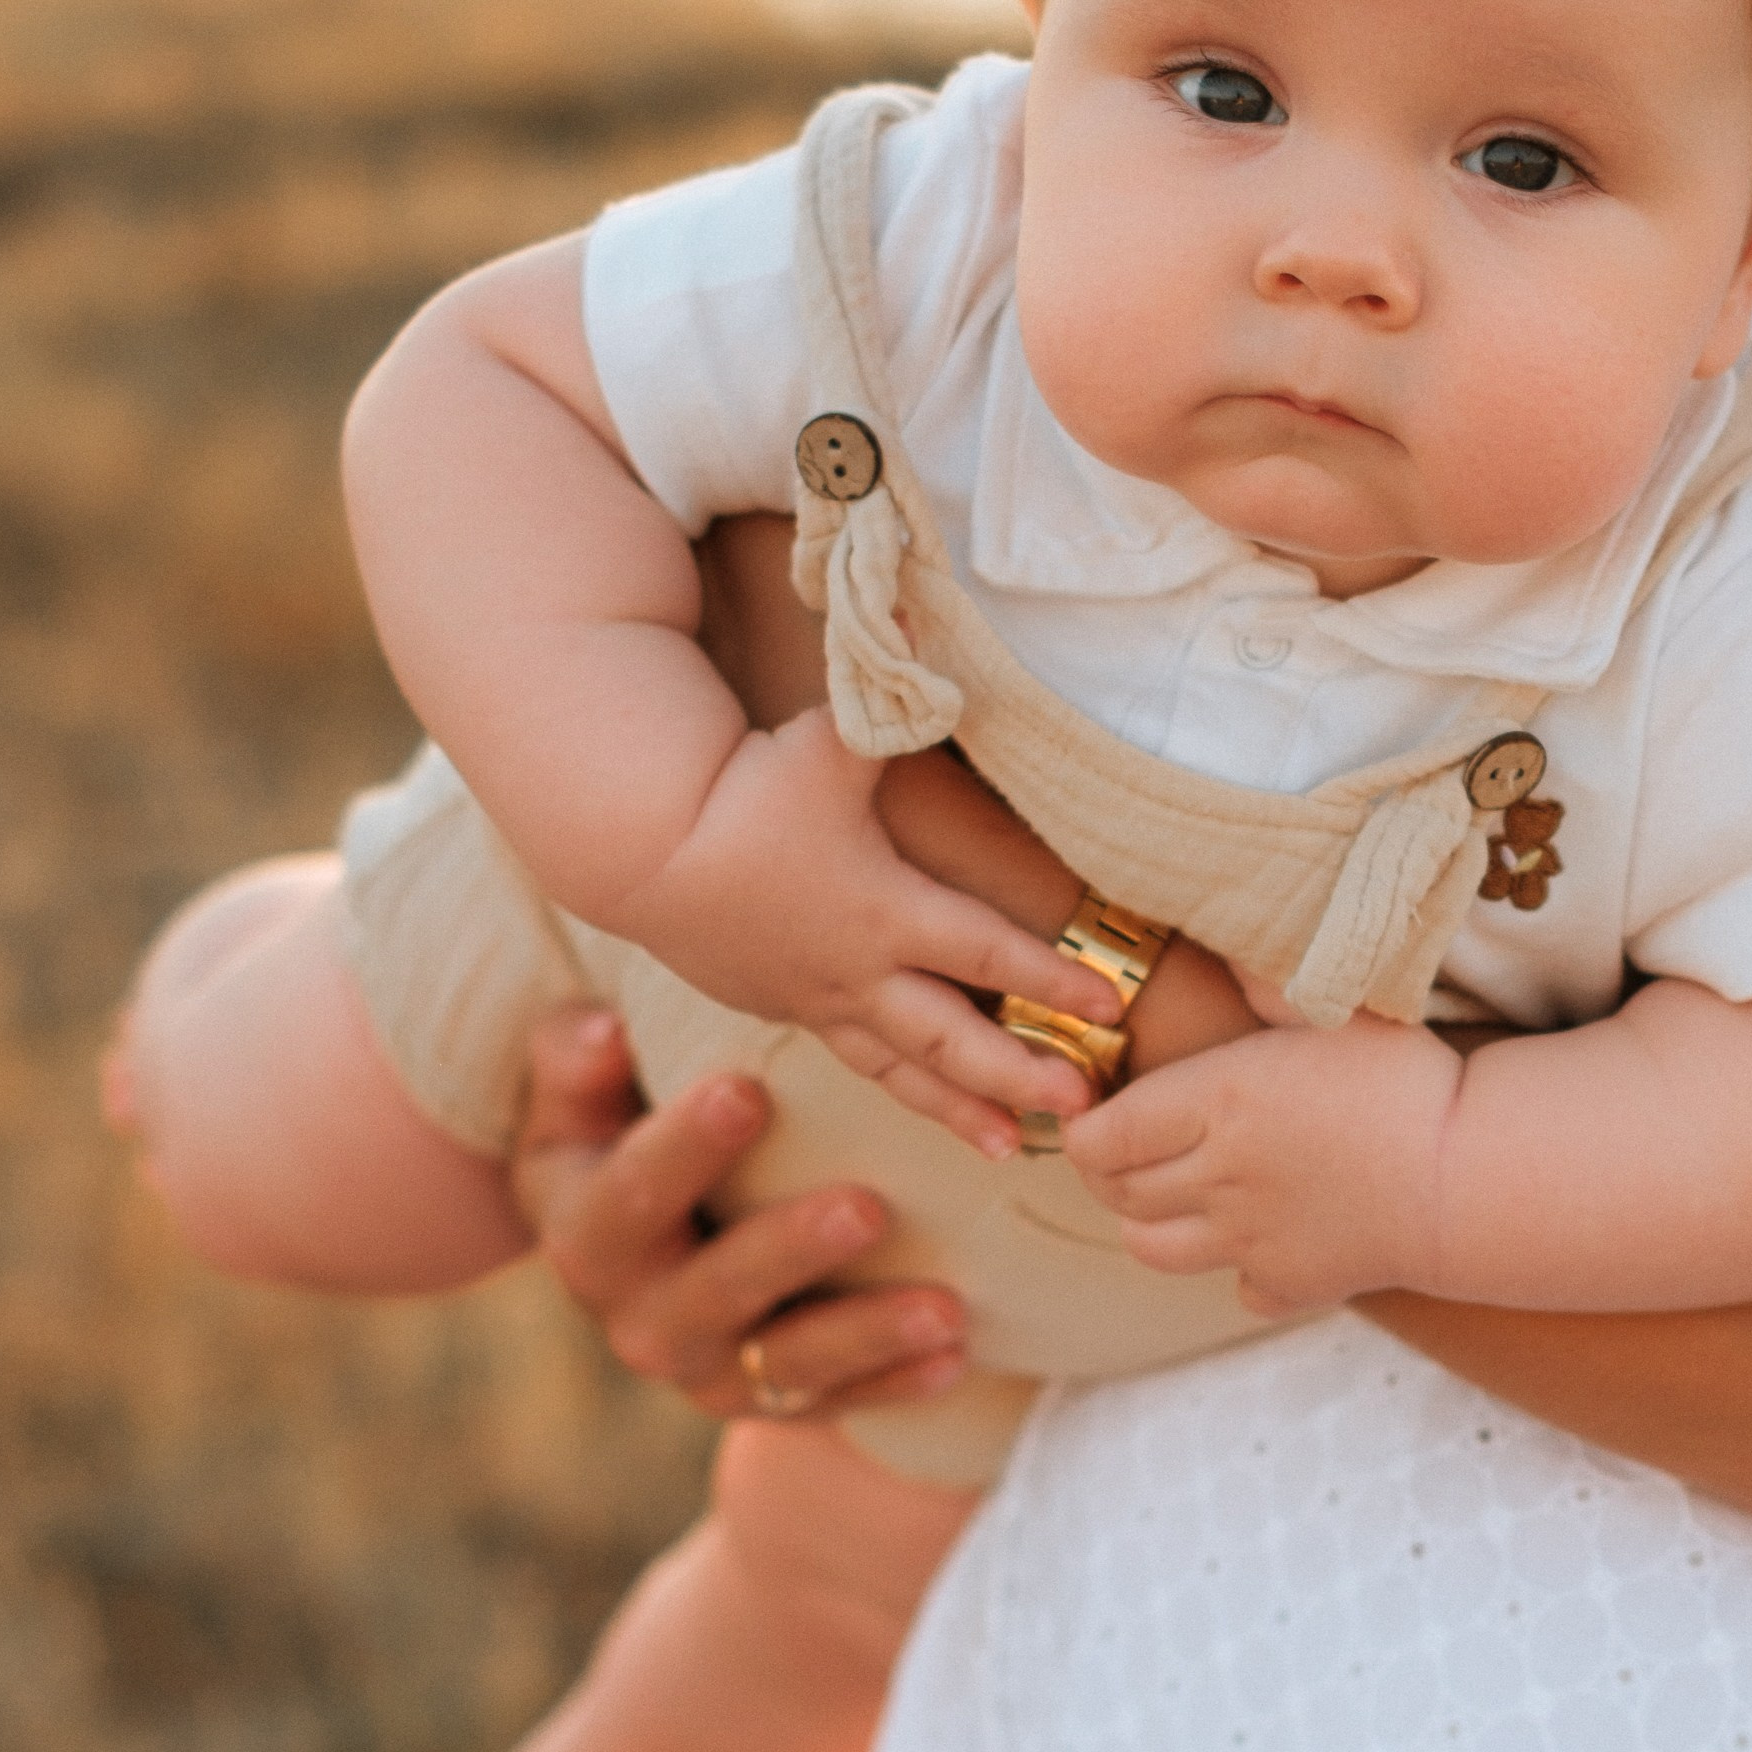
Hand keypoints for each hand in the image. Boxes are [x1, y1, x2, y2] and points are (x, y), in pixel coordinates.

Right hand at [511, 1004, 970, 1418]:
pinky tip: (956, 1356)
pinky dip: (896, 1382)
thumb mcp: (577, 1105)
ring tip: (945, 1309)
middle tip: (868, 1208)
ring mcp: (705, 1372)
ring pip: (787, 1363)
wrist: (633, 1262)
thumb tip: (605, 1031)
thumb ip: (579, 1063)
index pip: (631, 1192)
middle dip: (793, 1249)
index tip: (745, 1091)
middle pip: (717, 1288)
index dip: (683, 1146)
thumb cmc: (615, 1143)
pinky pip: (834, 1402)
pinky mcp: (765, 1405)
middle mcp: (640, 1318)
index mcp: (588, 1237)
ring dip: (869, 1334)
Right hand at [616, 706, 1126, 1155]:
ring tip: (1013, 1151)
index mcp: (882, 909)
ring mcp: (821, 999)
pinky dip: (904, 1091)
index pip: (985, 951)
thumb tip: (928, 599)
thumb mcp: (829, 739)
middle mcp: (858, 970)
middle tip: (1086, 1112)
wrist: (641, 849)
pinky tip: (935, 1110)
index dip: (1052, 980)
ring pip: (904, 1070)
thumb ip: (894, 693)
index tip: (1110, 1008)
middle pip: (953, 1038)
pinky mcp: (791, 1009)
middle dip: (1021, 1074)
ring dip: (962, 1111)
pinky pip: (861, 1062)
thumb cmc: (746, 788)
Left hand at [1066, 1015, 1460, 1315]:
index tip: (1096, 1108)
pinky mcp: (1295, 1283)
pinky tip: (1263, 1236)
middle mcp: (1218, 1178)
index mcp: (1216, 1103)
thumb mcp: (1335, 1006)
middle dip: (1106, 1172)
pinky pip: (1238, 1288)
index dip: (1084, 1127)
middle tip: (1124, 1146)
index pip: (1099, 1138)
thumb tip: (1226, 950)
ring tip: (1175, 1190)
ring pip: (1153, 1249)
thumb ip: (1269, 981)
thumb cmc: (1407, 1076)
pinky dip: (1237, 1269)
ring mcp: (1252, 1239)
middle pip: (1117, 1194)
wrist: (1476, 1173)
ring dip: (1147, 1222)